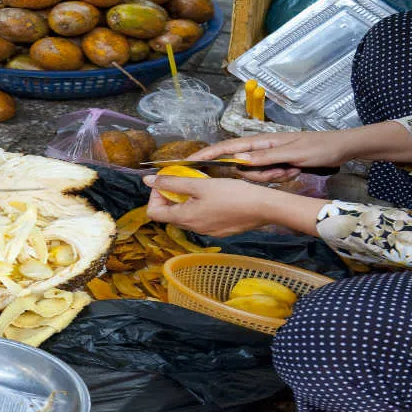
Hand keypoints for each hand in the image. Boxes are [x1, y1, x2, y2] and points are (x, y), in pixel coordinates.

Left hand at [143, 175, 285, 235]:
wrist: (263, 208)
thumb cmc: (233, 194)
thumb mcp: (200, 185)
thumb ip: (172, 183)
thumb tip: (148, 180)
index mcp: (185, 218)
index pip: (153, 213)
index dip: (155, 195)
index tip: (167, 182)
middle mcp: (194, 228)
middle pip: (170, 214)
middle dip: (171, 195)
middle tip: (184, 180)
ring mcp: (207, 231)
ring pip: (186, 215)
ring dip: (186, 200)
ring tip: (201, 185)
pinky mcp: (219, 230)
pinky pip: (201, 218)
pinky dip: (200, 206)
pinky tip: (214, 195)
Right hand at [188, 131, 350, 183]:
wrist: (341, 149)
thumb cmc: (318, 147)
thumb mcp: (292, 153)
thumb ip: (264, 157)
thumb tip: (237, 159)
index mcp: (262, 141)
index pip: (228, 147)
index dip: (209, 153)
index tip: (190, 161)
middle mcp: (262, 149)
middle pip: (244, 166)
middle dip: (260, 174)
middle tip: (283, 170)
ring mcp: (270, 158)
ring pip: (258, 174)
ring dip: (274, 176)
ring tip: (293, 169)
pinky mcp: (278, 166)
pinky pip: (270, 177)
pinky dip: (281, 178)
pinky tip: (295, 171)